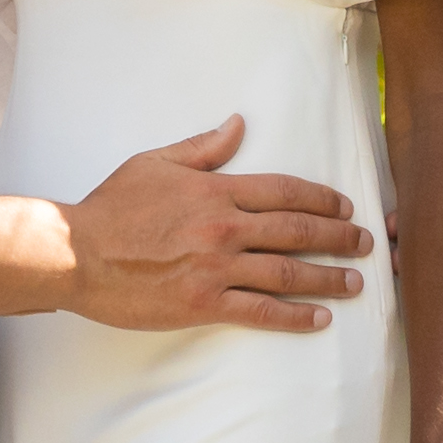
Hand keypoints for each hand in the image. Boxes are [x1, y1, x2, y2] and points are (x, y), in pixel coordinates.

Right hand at [57, 114, 369, 333]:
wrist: (76, 253)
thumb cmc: (111, 207)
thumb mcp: (155, 163)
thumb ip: (202, 148)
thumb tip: (237, 125)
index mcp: (216, 191)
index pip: (286, 191)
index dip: (323, 199)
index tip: (345, 207)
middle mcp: (225, 228)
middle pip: (298, 230)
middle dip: (339, 237)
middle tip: (366, 244)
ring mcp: (217, 267)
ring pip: (288, 272)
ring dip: (329, 277)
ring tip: (355, 283)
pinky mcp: (204, 303)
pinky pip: (261, 311)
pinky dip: (295, 315)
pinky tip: (320, 318)